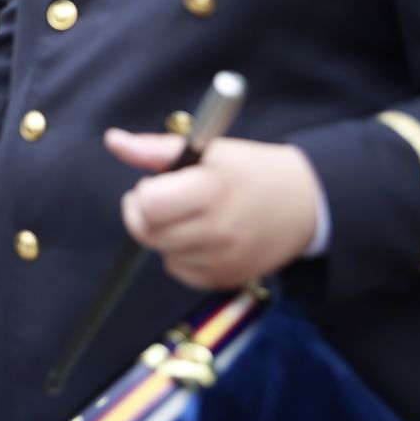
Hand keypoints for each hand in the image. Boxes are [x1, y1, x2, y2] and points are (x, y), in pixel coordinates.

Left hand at [106, 130, 320, 289]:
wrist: (305, 205)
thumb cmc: (252, 171)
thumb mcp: (209, 149)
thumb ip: (155, 149)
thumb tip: (114, 141)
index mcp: (211, 189)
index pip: (148, 204)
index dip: (144, 192)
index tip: (157, 183)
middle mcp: (217, 229)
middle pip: (147, 232)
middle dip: (146, 212)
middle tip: (167, 198)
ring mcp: (223, 259)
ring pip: (161, 251)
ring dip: (165, 233)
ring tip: (191, 214)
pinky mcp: (226, 278)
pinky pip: (179, 270)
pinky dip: (181, 254)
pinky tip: (202, 235)